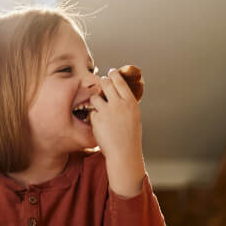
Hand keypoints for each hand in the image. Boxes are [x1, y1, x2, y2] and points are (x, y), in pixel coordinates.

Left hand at [89, 68, 145, 196]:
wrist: (124, 153)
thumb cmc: (130, 137)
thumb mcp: (134, 117)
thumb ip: (126, 104)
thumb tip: (119, 94)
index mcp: (130, 102)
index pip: (120, 82)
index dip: (114, 75)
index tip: (111, 72)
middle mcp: (118, 104)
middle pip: (106, 83)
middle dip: (102, 82)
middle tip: (101, 83)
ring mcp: (106, 111)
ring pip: (95, 97)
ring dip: (95, 100)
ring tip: (99, 108)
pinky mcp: (96, 119)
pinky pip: (91, 112)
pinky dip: (93, 116)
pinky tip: (98, 123)